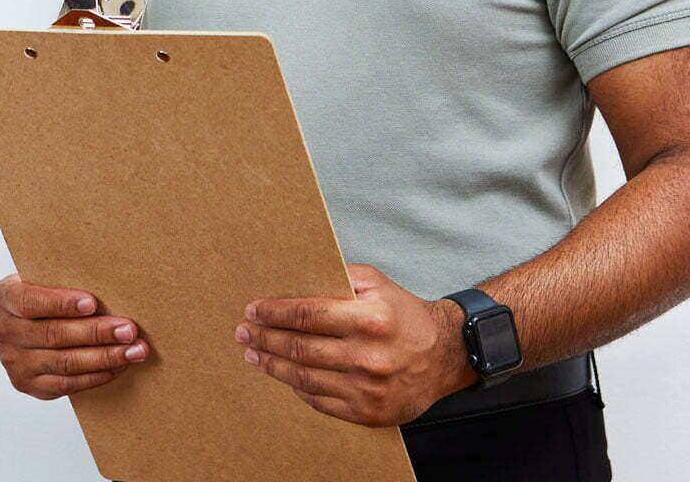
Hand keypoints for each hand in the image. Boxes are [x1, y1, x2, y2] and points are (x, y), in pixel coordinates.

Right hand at [0, 273, 148, 399]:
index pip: (31, 301)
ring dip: (104, 357)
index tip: (93, 304)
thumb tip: (111, 286)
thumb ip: (65, 280)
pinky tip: (117, 366)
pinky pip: (66, 384)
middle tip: (128, 330)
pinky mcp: (27, 383)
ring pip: (64, 362)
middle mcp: (3, 330)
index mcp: (5, 296)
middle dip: (96, 333)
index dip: (62, 303)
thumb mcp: (46, 279)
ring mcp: (13, 360)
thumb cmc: (47, 295)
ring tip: (133, 351)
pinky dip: (96, 376)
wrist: (30, 323)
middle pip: (54, 334)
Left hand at [235, 262, 473, 426]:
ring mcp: (368, 389)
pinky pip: (320, 401)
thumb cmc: (404, 314)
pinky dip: (297, 387)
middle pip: (299, 348)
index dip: (273, 313)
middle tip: (243, 333)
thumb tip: (293, 279)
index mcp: (370, 319)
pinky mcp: (368, 413)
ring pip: (304, 378)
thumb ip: (338, 277)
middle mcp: (368, 356)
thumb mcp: (376, 283)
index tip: (252, 310)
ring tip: (254, 355)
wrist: (445, 355)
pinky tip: (284, 376)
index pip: (307, 315)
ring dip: (273, 365)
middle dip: (264, 339)